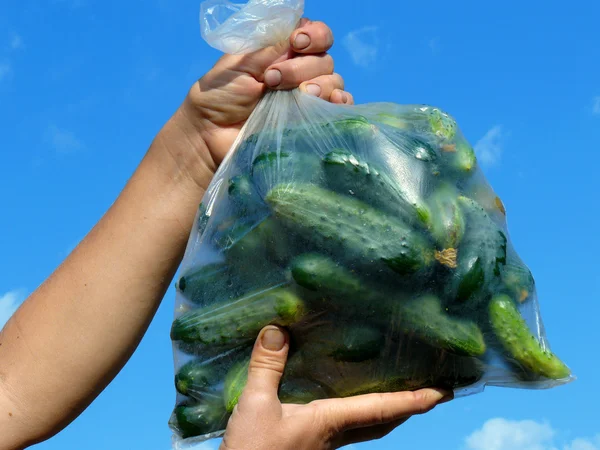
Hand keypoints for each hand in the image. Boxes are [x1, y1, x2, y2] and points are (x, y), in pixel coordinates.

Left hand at [178, 19, 352, 180]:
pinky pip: (340, 109)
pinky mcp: (312, 122)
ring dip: (319, 86)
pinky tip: (330, 103)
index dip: (313, 35)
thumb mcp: (239, 64)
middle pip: (325, 59)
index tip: (296, 43)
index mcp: (283, 52)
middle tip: (272, 80)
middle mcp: (300, 72)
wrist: (212, 136)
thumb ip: (269, 48)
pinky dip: (341, 103)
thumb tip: (297, 31)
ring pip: (334, 82)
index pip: (315, 34)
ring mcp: (308, 98)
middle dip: (302, 68)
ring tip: (297, 97)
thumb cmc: (219, 97)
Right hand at [220, 326, 452, 449]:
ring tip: (403, 393)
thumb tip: (277, 329)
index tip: (443, 392)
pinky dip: (365, 412)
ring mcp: (326, 442)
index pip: (382, 409)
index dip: (414, 400)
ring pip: (370, 426)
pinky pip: (350, 426)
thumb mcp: (257, 406)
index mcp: (331, 422)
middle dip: (411, 408)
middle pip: (384, 422)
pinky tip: (349, 400)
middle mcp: (335, 433)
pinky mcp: (313, 444)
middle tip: (433, 392)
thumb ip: (267, 367)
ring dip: (391, 411)